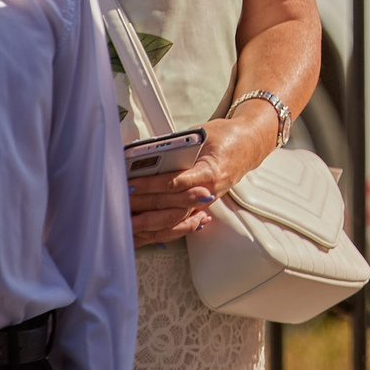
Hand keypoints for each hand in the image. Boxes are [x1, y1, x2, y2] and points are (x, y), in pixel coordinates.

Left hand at [128, 114, 273, 247]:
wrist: (249, 146)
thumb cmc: (227, 138)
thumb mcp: (204, 133)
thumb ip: (179, 144)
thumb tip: (149, 153)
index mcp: (210, 173)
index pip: (175, 183)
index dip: (151, 185)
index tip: (131, 184)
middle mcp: (208, 193)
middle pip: (170, 206)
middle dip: (143, 207)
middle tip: (120, 204)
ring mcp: (204, 204)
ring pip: (173, 221)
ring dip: (148, 225)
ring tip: (125, 223)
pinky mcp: (199, 208)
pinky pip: (177, 225)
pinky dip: (157, 232)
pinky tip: (141, 235)